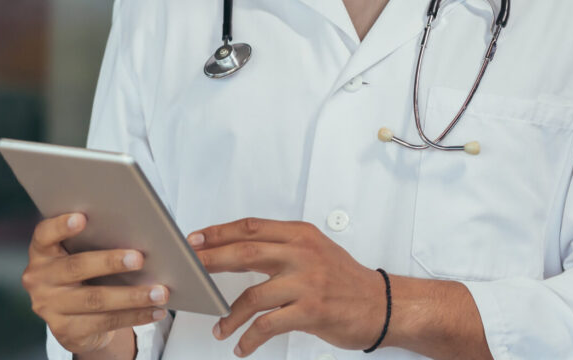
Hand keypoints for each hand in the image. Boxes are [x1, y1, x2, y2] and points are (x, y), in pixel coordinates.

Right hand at [21, 212, 169, 354]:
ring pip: (95, 300)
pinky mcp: (66, 331)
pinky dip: (135, 316)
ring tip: (160, 291)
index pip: (45, 234)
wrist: (74, 320)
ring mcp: (50, 307)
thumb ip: (95, 241)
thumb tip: (137, 231)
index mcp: (42, 252)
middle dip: (110, 262)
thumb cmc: (85, 275)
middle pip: (76, 267)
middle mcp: (40, 279)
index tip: (83, 217)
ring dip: (132, 296)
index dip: (61, 225)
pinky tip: (155, 310)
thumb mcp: (81, 255)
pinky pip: (105, 322)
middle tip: (139, 258)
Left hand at [190, 217, 385, 356]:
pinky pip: (268, 326)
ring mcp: (307, 282)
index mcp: (300, 235)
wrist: (382, 304)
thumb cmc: (345, 280)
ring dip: (229, 315)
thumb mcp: (316, 250)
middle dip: (211, 261)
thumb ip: (281, 248)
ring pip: (252, 296)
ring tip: (219, 327)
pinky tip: (242, 345)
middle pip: (244, 253)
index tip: (196, 240)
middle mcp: (302, 254)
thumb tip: (237, 251)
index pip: (251, 227)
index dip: (219, 232)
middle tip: (190, 271)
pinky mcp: (311, 311)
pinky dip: (249, 338)